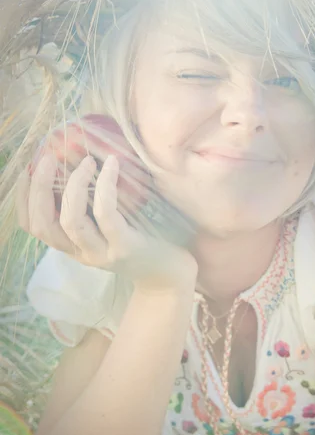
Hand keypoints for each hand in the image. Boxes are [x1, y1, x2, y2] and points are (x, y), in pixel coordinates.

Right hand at [16, 153, 197, 290]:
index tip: (28, 170)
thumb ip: (92, 210)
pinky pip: (106, 214)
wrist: (170, 277)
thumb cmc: (142, 243)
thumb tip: (80, 164)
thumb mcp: (109, 230)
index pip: (33, 227)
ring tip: (87, 161)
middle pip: (44, 224)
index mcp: (73, 247)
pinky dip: (105, 186)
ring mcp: (102, 253)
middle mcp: (82, 253)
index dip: (24, 198)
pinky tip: (111, 165)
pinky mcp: (125, 247)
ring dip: (74, 185)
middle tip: (49, 157)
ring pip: (71, 221)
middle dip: (40, 188)